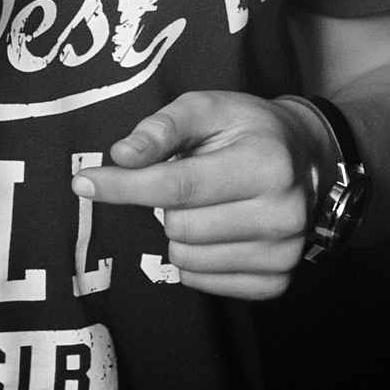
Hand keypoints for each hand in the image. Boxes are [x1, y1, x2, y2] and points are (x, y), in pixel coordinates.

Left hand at [71, 90, 332, 297]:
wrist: (307, 160)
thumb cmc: (246, 128)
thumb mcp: (206, 107)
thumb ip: (162, 127)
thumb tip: (121, 156)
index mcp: (265, 163)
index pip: (178, 185)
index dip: (124, 186)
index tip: (83, 182)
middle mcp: (282, 214)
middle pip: (178, 226)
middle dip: (163, 204)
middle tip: (185, 179)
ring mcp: (283, 253)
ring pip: (187, 259)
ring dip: (178, 232)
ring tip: (204, 203)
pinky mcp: (278, 282)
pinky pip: (205, 283)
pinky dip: (195, 258)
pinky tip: (214, 230)